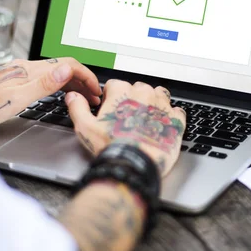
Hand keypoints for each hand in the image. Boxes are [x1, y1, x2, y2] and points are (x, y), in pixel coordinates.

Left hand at [0, 58, 100, 129]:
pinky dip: (60, 85)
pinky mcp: (17, 81)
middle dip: (83, 80)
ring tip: (83, 97)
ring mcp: (21, 73)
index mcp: (30, 70)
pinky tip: (62, 95)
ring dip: (73, 83)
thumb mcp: (17, 99)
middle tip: (94, 97)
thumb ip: (45, 84)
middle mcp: (26, 68)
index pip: (68, 64)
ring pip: (56, 73)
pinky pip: (46, 78)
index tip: (96, 89)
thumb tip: (67, 69)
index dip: (86, 76)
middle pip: (64, 67)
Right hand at [66, 80, 185, 176]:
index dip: (111, 98)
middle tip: (127, 119)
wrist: (134, 166)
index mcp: (122, 91)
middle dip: (133, 100)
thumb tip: (73, 96)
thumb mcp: (85, 128)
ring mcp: (162, 104)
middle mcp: (144, 93)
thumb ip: (78, 107)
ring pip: (159, 95)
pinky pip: (176, 110)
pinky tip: (162, 126)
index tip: (111, 111)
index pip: (115, 85)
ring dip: (153, 103)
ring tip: (146, 120)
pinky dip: (170, 116)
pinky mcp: (176, 119)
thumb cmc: (111, 147)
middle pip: (138, 88)